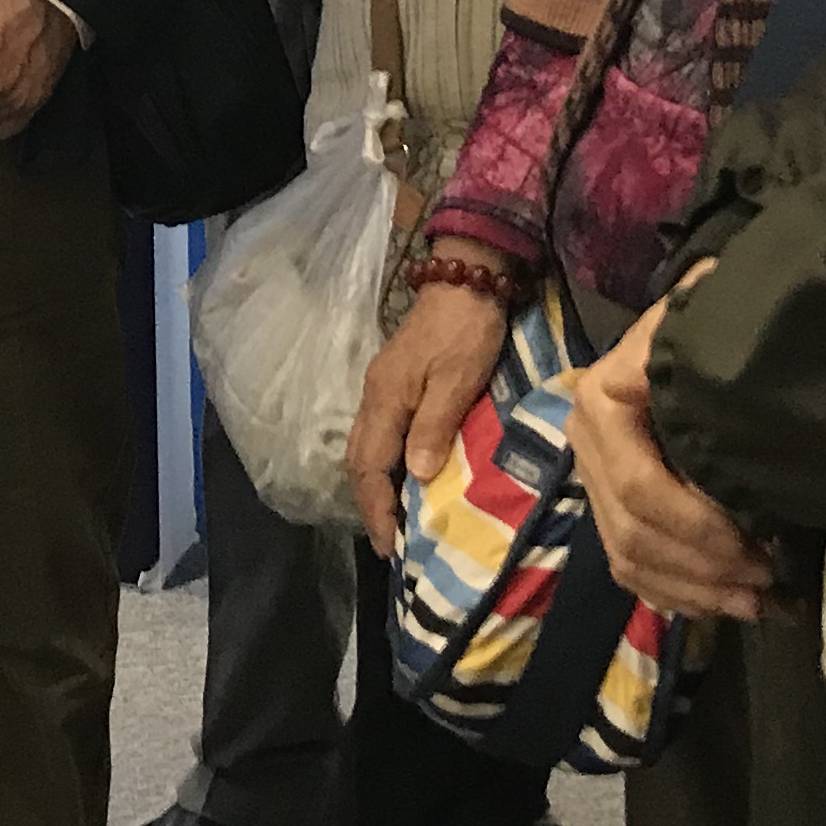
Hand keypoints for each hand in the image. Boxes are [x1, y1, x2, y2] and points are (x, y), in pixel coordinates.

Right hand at [347, 279, 513, 558]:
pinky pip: (380, 436)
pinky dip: (386, 465)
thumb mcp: (457, 379)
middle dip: (371, 505)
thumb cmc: (466, 331)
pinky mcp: (396, 383)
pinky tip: (406, 478)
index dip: (377, 509)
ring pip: (366, 448)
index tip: (390, 547)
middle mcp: (375, 397)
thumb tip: (417, 476)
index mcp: (386, 399)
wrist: (466, 279)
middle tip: (391, 543)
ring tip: (396, 520)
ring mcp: (383, 389)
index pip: (370, 467)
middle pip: (359, 461)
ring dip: (377, 486)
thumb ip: (434, 427)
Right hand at [561, 268, 772, 620]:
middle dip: (705, 567)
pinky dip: (677, 595)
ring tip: (761, 602)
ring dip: (696, 591)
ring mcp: (594, 480)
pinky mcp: (608, 507)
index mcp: (603, 401)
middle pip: (634, 533)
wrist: (683, 329)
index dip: (700, 525)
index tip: (764, 540)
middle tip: (770, 577)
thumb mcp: (702, 310)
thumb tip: (715, 361)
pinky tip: (727, 604)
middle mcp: (586, 444)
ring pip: (630, 560)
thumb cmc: (701, 322)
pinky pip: (630, 570)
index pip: (641, 485)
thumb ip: (706, 324)